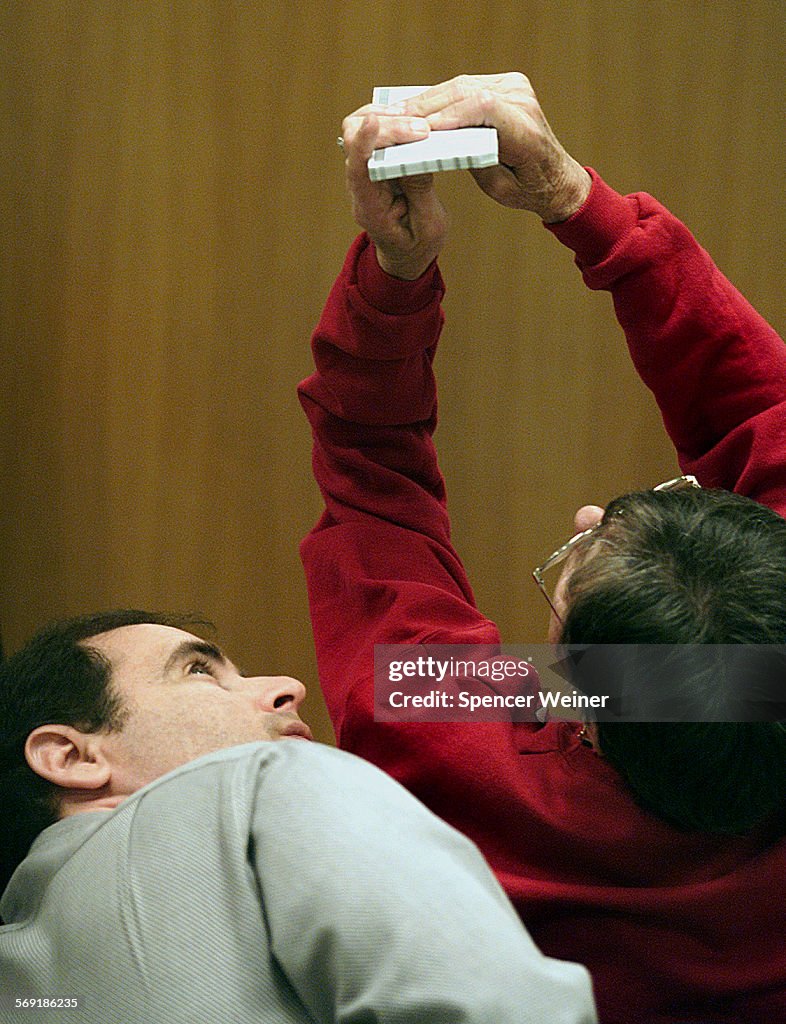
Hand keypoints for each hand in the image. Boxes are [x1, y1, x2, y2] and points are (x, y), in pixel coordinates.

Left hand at [341, 105, 448, 278]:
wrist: (406, 251)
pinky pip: (370, 133)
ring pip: (356, 130)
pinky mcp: (371, 162)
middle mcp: (359, 187)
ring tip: (414, 119)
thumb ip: (420, 191)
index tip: (376, 121)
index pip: (357, 169)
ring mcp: (362, 172)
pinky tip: (408, 119)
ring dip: (384, 118)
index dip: (363, 142)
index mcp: (370, 209)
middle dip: (387, 127)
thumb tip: (415, 155)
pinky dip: (388, 120)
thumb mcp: (430, 225)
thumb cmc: (417, 242)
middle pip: (353, 141)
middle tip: (421, 127)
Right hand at [401, 73, 590, 221]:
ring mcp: (516, 87)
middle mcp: (522, 101)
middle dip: (428, 106)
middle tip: (393, 118)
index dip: (447, 115)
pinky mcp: (507, 83)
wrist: (555, 176)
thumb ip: (473, 161)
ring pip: (462, 85)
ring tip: (398, 112)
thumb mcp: (498, 187)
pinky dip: (441, 97)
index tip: (419, 129)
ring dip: (429, 99)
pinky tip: (418, 107)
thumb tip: (439, 142)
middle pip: (466, 92)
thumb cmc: (526, 189)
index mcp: (525, 130)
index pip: (483, 108)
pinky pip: (466, 86)